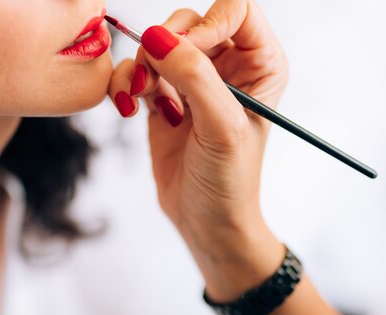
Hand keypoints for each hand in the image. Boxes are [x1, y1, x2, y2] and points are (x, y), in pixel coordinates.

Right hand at [108, 0, 287, 264]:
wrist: (206, 222)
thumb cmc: (230, 181)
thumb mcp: (221, 128)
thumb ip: (195, 77)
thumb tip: (158, 36)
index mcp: (260, 64)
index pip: (236, 9)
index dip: (207, 24)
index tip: (186, 53)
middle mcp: (228, 66)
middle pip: (189, 21)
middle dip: (165, 45)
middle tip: (154, 78)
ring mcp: (194, 80)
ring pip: (158, 43)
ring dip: (140, 66)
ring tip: (139, 98)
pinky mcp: (165, 97)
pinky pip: (137, 70)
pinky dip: (125, 82)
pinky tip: (129, 107)